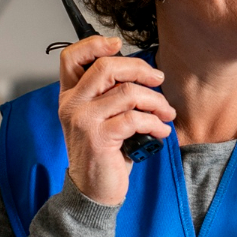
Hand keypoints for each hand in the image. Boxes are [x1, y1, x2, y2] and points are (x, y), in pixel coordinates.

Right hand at [56, 35, 174, 205]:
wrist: (93, 191)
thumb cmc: (103, 153)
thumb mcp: (100, 119)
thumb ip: (108, 94)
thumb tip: (141, 72)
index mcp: (70, 96)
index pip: (72, 58)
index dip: (94, 44)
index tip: (118, 44)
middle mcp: (72, 105)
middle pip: (106, 67)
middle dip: (140, 69)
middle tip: (158, 79)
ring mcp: (83, 121)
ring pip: (127, 93)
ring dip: (156, 101)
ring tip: (166, 113)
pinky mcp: (99, 138)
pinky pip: (135, 118)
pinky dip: (155, 123)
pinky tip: (161, 131)